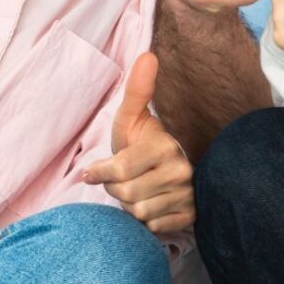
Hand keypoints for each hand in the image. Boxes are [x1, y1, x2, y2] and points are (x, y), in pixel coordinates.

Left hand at [78, 53, 194, 237]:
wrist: (163, 170)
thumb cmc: (139, 143)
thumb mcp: (131, 118)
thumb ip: (136, 91)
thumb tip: (148, 55)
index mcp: (166, 146)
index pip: (119, 172)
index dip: (101, 174)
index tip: (92, 173)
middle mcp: (182, 171)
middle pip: (127, 195)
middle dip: (115, 190)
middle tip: (123, 179)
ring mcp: (189, 195)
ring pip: (140, 214)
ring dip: (131, 206)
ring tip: (138, 190)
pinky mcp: (191, 217)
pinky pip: (155, 228)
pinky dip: (147, 221)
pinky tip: (152, 205)